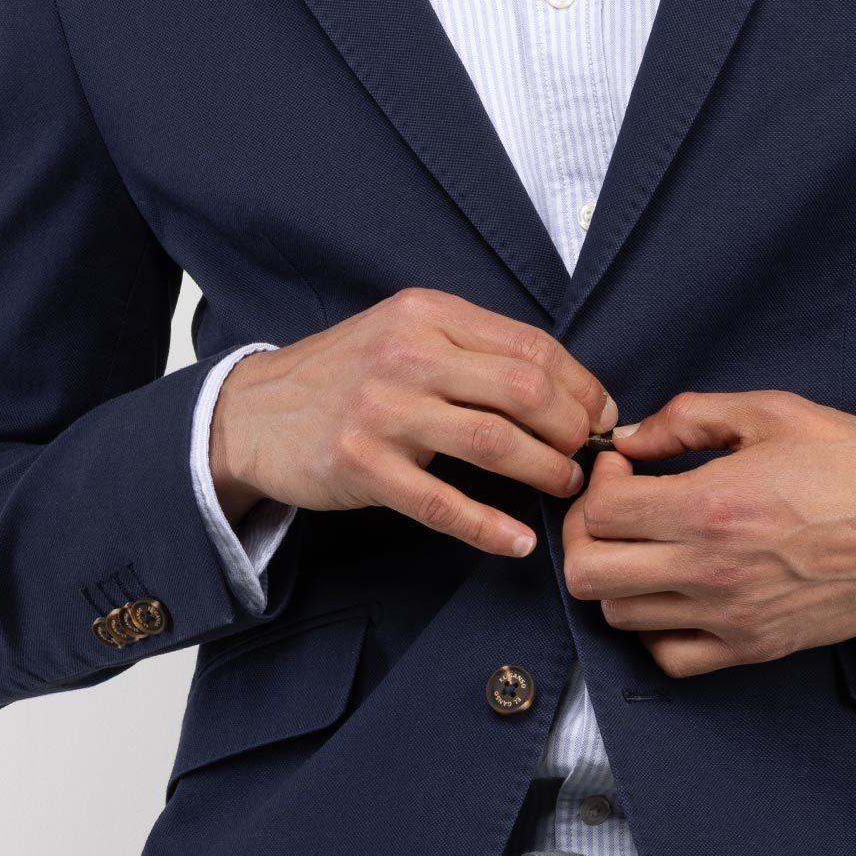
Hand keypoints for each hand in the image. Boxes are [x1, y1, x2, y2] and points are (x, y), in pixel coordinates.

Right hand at [209, 287, 616, 560]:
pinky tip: (520, 541)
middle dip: (573, 428)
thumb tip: (564, 384)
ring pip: (494, 443)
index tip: (601, 414)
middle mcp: (406, 355)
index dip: (581, 385)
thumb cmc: (345, 374)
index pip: (531, 346)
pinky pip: (444, 505)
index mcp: (426, 314)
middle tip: (588, 455)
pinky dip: (491, 528)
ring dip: (546, 471)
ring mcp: (382, 412)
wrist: (253, 411)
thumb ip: (472, 347)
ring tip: (564, 486)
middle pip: (524, 390)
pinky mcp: (362, 467)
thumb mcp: (404, 331)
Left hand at [560, 388, 855, 677]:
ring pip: (620, 618)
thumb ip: (689, 418)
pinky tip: (673, 590)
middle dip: (584, 536)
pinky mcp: (753, 648)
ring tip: (646, 546)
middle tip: (615, 510)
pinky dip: (655, 627)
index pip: (599, 515)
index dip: (595, 485)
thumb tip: (630, 439)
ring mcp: (731, 618)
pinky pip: (669, 657)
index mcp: (713, 506)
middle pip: (589, 576)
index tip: (624, 469)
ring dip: (616, 578)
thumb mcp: (774, 412)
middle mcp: (713, 570)